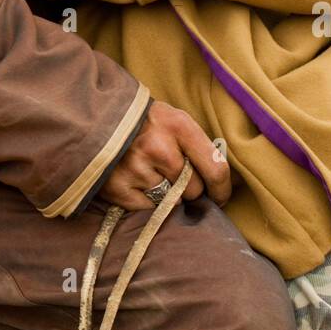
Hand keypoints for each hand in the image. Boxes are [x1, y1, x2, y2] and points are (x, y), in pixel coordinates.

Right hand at [98, 99, 231, 211]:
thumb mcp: (175, 121)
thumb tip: (231, 183)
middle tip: (174, 177)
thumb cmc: (147, 122)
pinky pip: (149, 210)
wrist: (99, 119)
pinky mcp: (119, 188)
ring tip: (153, 177)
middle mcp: (158, 147)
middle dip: (189, 189)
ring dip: (167, 196)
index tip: (220, 198)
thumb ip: (199, 147)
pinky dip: (147, 203)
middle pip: (193, 190)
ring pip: (172, 202)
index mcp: (178, 126)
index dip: (222, 190)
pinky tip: (138, 184)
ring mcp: (137, 169)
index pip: (216, 169)